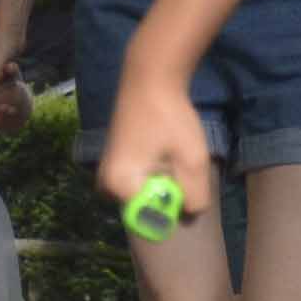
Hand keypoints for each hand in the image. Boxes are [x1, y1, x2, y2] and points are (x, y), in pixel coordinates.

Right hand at [92, 73, 215, 228]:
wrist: (149, 79)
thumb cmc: (170, 117)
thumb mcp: (192, 160)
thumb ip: (194, 196)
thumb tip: (188, 214)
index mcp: (119, 187)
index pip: (151, 220)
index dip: (173, 205)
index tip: (180, 179)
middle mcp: (105, 186)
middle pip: (146, 210)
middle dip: (167, 195)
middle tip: (177, 165)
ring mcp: (105, 176)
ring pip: (143, 197)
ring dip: (162, 183)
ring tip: (169, 154)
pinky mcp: (111, 166)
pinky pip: (137, 185)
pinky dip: (153, 175)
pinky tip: (160, 151)